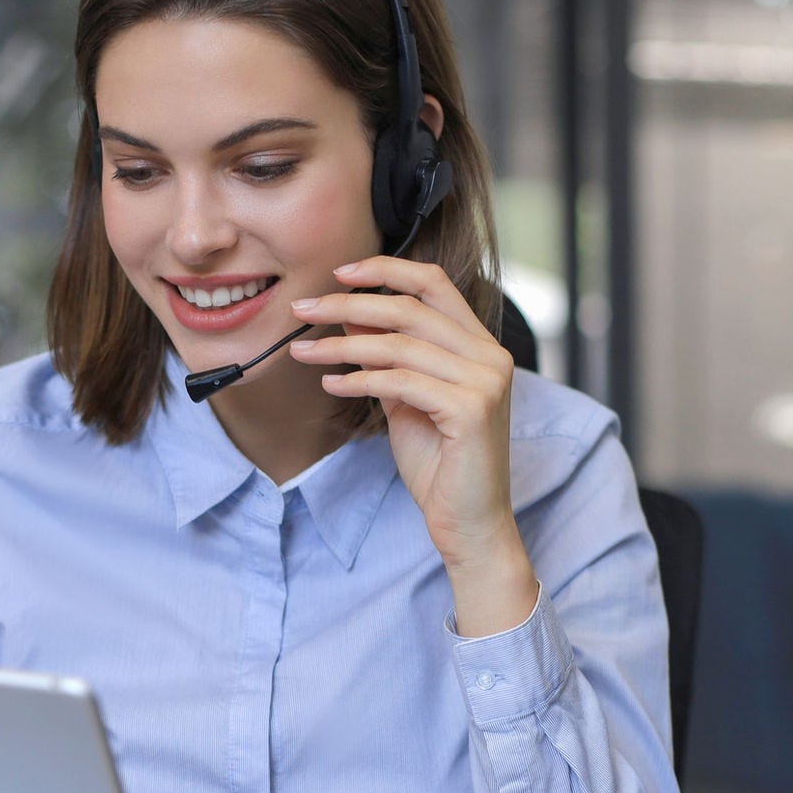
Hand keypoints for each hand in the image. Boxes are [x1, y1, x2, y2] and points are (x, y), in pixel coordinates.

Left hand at [289, 257, 538, 634]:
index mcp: (480, 346)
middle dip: (349, 303)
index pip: (434, 283)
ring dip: (341, 345)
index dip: (385, 270)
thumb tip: (346, 316)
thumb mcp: (404, 399)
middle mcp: (490, 356)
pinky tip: (331, 383)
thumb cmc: (439, 464)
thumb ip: (385, 357)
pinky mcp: (471, 409)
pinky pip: (400, 381)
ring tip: (303, 352)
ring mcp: (485, 381)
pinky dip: (358, 379)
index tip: (339, 273)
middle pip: (410, 307)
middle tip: (302, 309)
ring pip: (400, 343)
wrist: (468, 522)